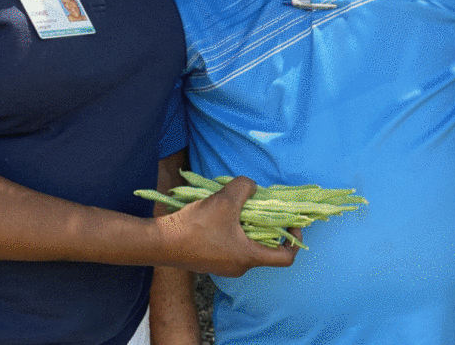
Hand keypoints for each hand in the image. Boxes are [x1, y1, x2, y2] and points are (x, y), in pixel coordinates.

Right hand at [156, 175, 297, 276]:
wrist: (160, 242)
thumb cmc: (196, 226)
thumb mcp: (226, 200)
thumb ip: (245, 188)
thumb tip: (252, 188)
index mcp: (249, 257)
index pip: (285, 258)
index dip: (295, 240)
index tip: (292, 222)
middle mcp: (239, 266)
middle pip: (265, 247)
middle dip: (267, 225)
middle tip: (261, 205)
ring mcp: (223, 265)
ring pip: (245, 244)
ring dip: (246, 224)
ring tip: (237, 205)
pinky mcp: (210, 260)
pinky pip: (230, 244)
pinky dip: (231, 228)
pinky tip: (219, 211)